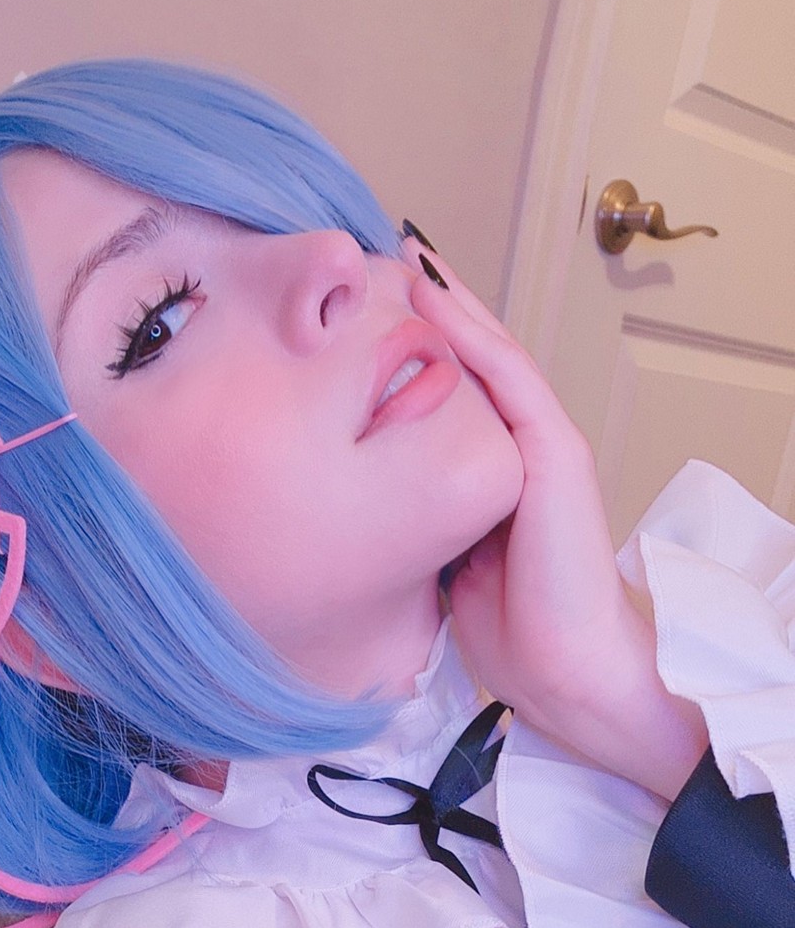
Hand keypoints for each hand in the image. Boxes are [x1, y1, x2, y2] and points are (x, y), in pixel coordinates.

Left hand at [399, 238, 707, 798]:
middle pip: (474, 360)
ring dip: (450, 302)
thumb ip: (419, 517)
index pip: (456, 392)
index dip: (419, 347)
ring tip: (406, 255)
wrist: (566, 673)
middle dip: (432, 309)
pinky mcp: (554, 451)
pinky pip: (509, 378)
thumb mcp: (444, 560)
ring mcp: (544, 442)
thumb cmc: (514, 633)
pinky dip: (471, 334)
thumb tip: (360, 501)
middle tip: (382, 259)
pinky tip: (435, 297)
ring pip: (492, 355)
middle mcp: (524, 446)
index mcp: (498, 469)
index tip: (366, 309)